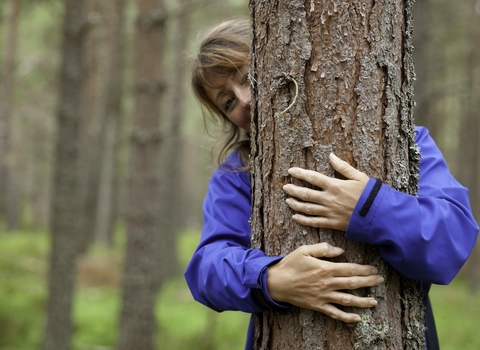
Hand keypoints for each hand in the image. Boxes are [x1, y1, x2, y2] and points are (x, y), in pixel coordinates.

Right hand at [266, 243, 382, 322]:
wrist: (276, 282)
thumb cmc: (290, 264)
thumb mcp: (304, 250)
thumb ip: (323, 248)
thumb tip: (340, 251)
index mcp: (325, 268)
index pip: (350, 268)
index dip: (365, 269)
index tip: (374, 269)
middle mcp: (327, 283)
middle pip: (353, 283)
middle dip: (369, 282)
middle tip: (380, 280)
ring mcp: (323, 296)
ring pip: (347, 300)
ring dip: (362, 301)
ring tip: (374, 301)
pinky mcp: (318, 306)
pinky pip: (335, 313)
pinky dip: (346, 317)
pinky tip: (357, 318)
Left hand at [283, 153, 368, 230]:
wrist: (379, 215)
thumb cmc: (370, 195)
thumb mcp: (358, 176)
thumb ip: (343, 166)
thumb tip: (331, 155)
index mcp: (334, 185)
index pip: (312, 177)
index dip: (299, 173)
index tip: (290, 171)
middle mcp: (329, 199)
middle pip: (305, 194)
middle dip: (293, 190)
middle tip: (285, 187)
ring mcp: (329, 212)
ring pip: (307, 208)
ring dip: (295, 204)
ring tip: (288, 201)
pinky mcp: (332, 224)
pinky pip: (314, 222)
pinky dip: (303, 220)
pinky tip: (296, 217)